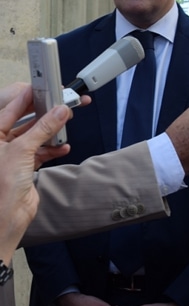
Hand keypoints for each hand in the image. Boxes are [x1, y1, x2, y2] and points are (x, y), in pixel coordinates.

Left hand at [0, 85, 71, 263]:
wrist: (6, 216)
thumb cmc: (2, 185)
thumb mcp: (22, 149)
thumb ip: (43, 128)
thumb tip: (58, 111)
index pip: (10, 109)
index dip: (28, 98)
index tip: (45, 89)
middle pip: (24, 122)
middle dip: (44, 116)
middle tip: (60, 106)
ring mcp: (11, 156)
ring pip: (35, 137)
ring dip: (50, 133)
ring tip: (65, 126)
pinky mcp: (23, 167)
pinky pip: (40, 152)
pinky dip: (52, 149)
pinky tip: (62, 146)